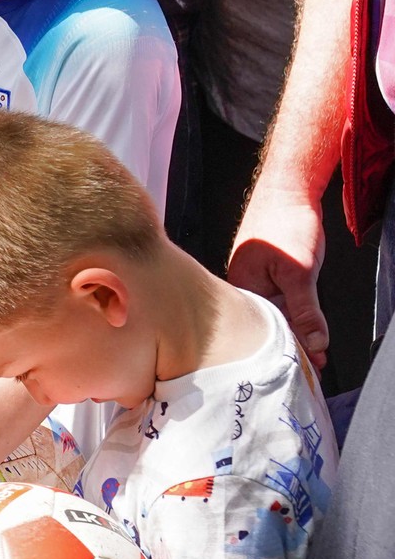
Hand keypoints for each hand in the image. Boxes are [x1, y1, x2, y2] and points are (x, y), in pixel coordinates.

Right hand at [228, 184, 328, 368]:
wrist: (288, 188)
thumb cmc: (285, 222)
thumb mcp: (301, 272)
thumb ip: (307, 310)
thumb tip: (314, 343)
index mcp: (241, 289)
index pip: (263, 330)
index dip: (288, 349)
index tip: (309, 369)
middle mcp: (244, 287)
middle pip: (268, 325)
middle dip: (292, 345)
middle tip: (316, 366)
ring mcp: (255, 280)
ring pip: (276, 313)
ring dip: (297, 330)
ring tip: (316, 351)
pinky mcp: (268, 273)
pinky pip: (280, 300)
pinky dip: (296, 313)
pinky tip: (309, 325)